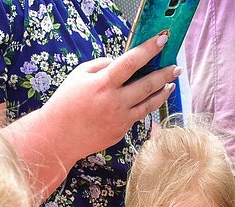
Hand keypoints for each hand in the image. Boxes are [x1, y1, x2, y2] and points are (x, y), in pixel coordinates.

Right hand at [40, 32, 178, 164]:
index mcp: (103, 83)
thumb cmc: (66, 103)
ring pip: (149, 103)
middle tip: (176, 67)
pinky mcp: (121, 131)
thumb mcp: (78, 75)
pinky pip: (138, 115)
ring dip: (163, 91)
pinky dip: (147, 105)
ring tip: (171, 83)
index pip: (131, 62)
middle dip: (165, 73)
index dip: (149, 49)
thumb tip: (119, 63)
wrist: (58, 137)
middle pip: (148, 84)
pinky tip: (153, 99)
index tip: (162, 40)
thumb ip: (101, 65)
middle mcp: (115, 101)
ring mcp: (120, 118)